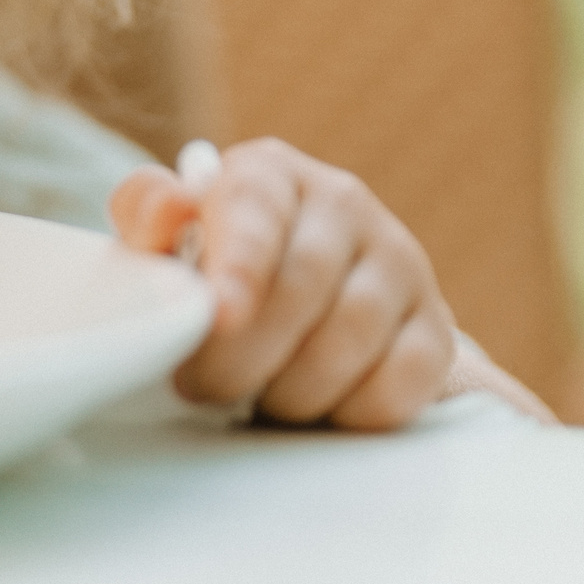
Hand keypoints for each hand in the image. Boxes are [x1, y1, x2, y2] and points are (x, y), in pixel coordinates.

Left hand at [111, 138, 454, 430]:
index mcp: (269, 172)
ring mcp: (400, 260)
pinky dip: (349, 411)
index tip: (220, 314)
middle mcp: (343, 202)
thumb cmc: (210, 268)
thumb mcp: (166, 239)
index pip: (255, 208)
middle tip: (201, 387)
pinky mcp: (435, 326)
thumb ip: (148, 216)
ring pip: (351, 337)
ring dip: (291, 388)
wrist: (292, 307)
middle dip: (242, 353)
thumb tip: (166, 205)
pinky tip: (316, 409)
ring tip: (255, 397)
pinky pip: (401, 382)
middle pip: (302, 284)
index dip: (238, 264)